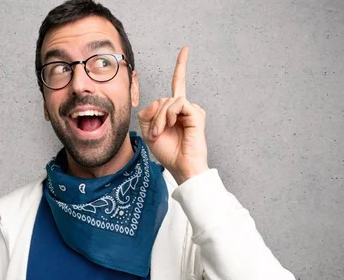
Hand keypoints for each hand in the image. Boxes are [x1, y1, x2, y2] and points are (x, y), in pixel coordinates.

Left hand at [138, 46, 208, 184]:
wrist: (181, 166)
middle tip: (155, 133)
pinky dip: (169, 115)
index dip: (181, 66)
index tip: (186, 49)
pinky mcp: (196, 114)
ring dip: (160, 118)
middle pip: (163, 98)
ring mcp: (192, 110)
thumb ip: (148, 113)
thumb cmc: (168, 152)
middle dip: (155, 116)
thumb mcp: (149, 131)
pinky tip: (171, 125)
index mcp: (175, 110)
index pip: (178, 83)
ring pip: (168, 101)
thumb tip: (159, 100)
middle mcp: (185, 107)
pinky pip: (178, 104)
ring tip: (161, 132)